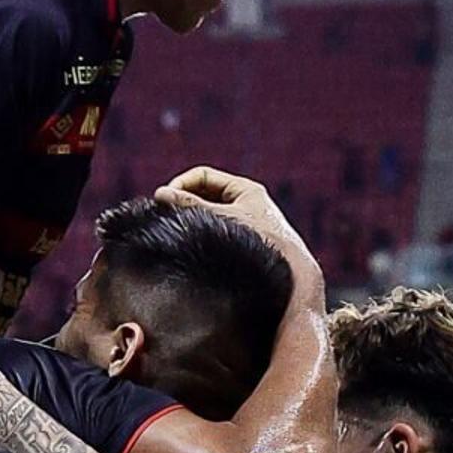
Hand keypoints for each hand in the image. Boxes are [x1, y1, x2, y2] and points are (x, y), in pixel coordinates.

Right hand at [155, 165, 314, 268]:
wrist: (292, 276)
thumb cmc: (259, 243)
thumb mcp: (222, 219)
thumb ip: (191, 206)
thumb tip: (161, 194)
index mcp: (245, 189)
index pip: (202, 176)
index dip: (181, 185)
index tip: (165, 202)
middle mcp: (246, 203)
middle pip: (205, 194)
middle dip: (185, 203)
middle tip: (166, 217)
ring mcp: (245, 223)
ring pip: (209, 214)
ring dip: (192, 219)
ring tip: (177, 231)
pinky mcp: (244, 242)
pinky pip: (216, 231)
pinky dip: (203, 233)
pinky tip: (193, 246)